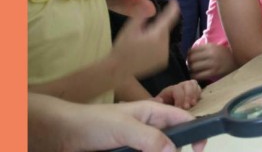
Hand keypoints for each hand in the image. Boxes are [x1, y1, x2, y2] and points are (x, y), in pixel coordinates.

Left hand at [29, 93, 205, 151]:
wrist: (62, 135)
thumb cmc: (93, 122)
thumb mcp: (125, 128)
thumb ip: (151, 138)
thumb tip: (174, 151)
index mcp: (153, 113)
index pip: (184, 119)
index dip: (195, 132)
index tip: (199, 149)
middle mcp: (149, 129)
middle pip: (172, 144)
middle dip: (173, 151)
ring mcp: (138, 144)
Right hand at [112, 0, 180, 77]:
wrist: (119, 70)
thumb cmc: (122, 48)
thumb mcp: (129, 28)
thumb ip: (141, 16)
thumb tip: (149, 7)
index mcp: (156, 35)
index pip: (169, 18)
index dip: (173, 8)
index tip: (174, 0)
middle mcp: (164, 45)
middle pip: (165, 30)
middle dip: (157, 26)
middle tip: (142, 30)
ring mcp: (165, 55)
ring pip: (164, 39)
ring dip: (157, 37)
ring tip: (141, 42)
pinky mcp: (163, 62)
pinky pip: (163, 49)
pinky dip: (157, 46)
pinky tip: (145, 51)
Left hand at [156, 80, 201, 108]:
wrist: (166, 110)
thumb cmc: (162, 108)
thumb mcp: (157, 106)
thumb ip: (156, 103)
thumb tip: (159, 100)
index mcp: (170, 90)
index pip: (177, 89)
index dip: (180, 98)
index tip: (180, 109)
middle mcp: (179, 87)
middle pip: (187, 84)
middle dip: (188, 95)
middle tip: (187, 107)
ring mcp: (187, 88)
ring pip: (193, 84)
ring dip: (194, 94)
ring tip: (193, 104)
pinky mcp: (194, 92)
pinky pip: (199, 88)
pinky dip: (198, 94)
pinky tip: (196, 102)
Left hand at [187, 44, 237, 79]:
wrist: (238, 62)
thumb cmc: (224, 55)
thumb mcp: (215, 48)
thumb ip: (203, 49)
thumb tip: (189, 54)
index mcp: (210, 46)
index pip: (192, 50)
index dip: (188, 55)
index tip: (189, 58)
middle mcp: (210, 54)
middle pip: (192, 59)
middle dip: (189, 63)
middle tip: (190, 66)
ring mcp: (212, 64)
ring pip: (194, 67)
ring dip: (191, 70)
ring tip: (193, 71)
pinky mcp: (214, 73)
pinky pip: (199, 75)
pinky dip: (195, 76)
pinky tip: (196, 76)